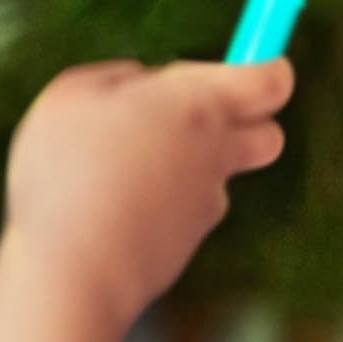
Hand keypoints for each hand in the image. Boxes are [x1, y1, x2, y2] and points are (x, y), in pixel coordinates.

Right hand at [2, 56, 293, 339]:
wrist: (71, 274)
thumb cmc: (69, 170)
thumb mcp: (76, 92)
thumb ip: (121, 77)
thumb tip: (145, 84)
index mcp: (202, 104)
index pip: (273, 82)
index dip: (267, 71)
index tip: (245, 67)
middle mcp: (217, 154)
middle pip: (270, 135)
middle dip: (246, 124)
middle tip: (188, 120)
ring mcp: (206, 204)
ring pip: (216, 178)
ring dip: (183, 171)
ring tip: (115, 175)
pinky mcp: (186, 246)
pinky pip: (181, 216)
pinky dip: (156, 210)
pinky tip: (109, 214)